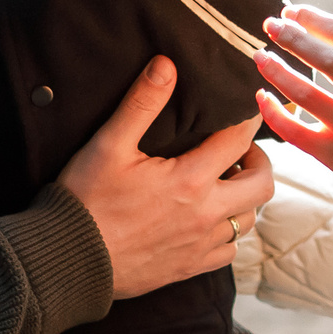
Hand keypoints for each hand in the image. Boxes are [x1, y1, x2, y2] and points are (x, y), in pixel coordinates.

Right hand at [58, 56, 273, 299]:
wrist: (70, 260)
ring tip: (222, 182)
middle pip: (262, 185)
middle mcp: (206, 215)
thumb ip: (141, 103)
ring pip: (248, 220)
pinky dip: (228, 232)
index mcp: (191, 180)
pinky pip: (228, 251)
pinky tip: (208, 219)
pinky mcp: (189, 267)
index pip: (239, 140)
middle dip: (258, 161)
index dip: (249, 118)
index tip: (250, 107)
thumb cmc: (86, 200)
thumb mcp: (109, 145)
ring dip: (244, 198)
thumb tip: (166, 65)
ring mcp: (200, 245)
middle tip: (238, 149)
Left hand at [256, 0, 332, 236]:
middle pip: (323, 57)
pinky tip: (260, 97)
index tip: (292, 12)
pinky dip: (274, 113)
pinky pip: (295, 132)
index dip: (313, 19)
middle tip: (269, 24)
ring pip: (304, 92)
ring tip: (259, 55)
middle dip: (292, 36)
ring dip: (276, 70)